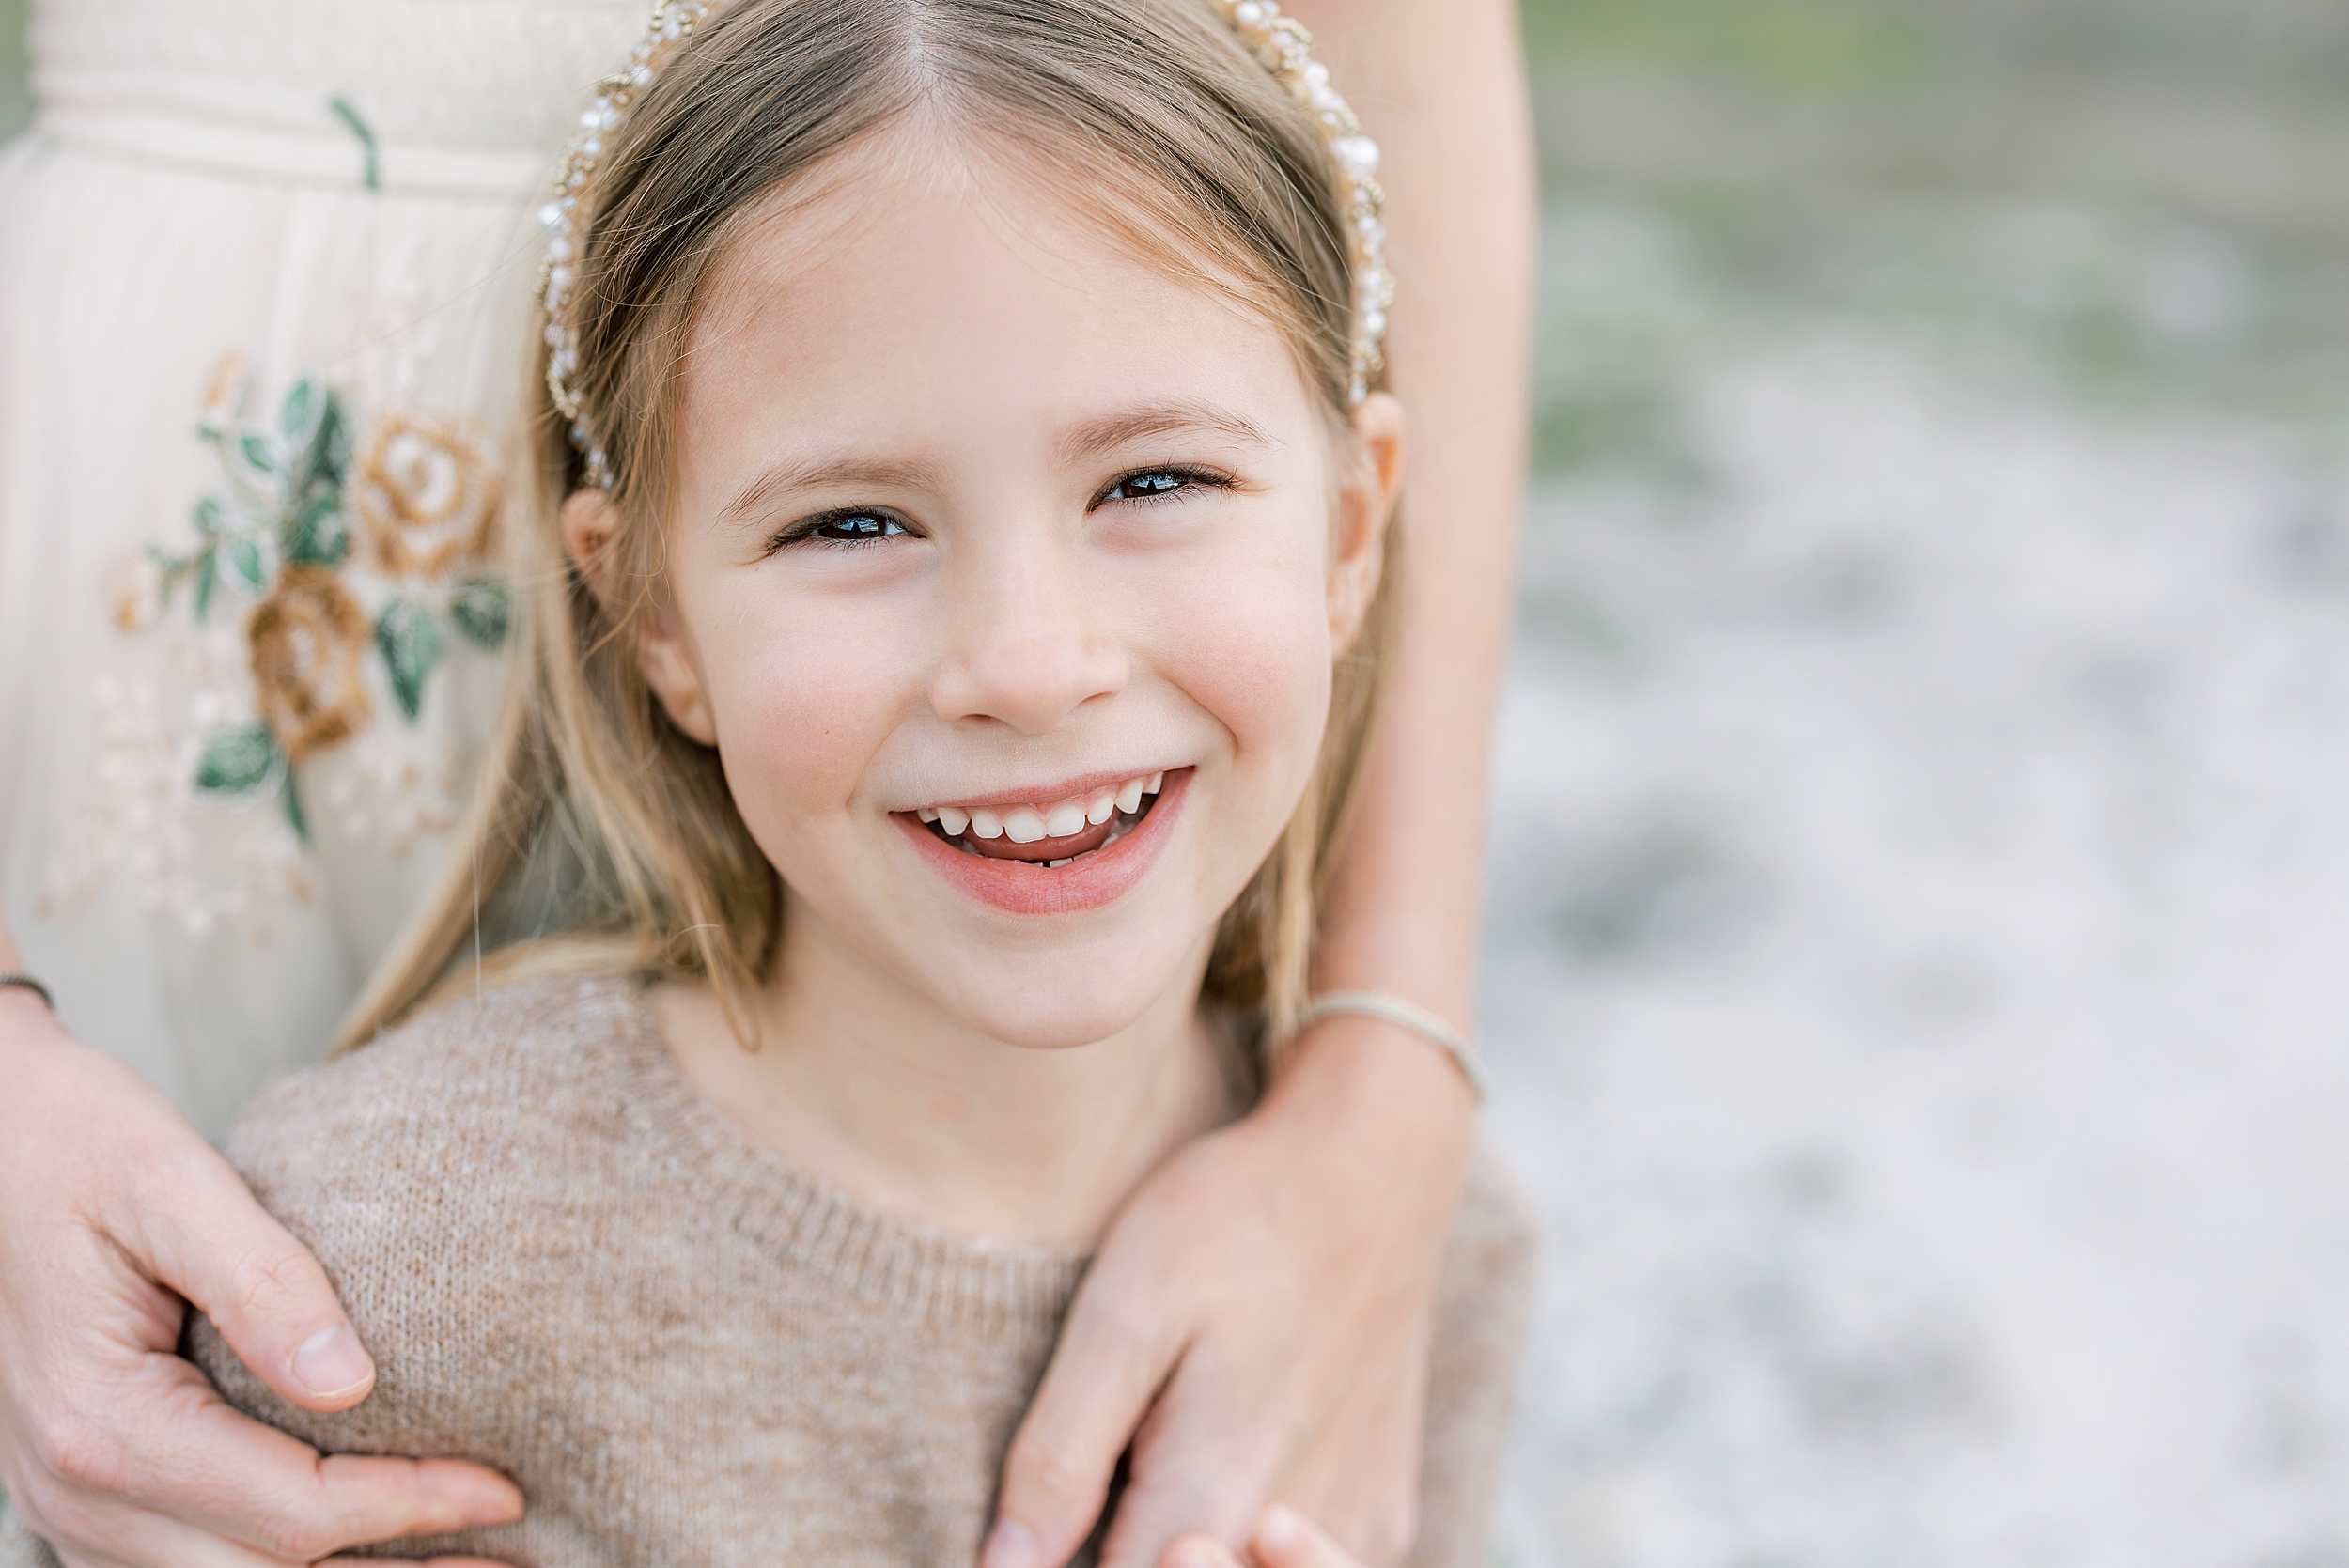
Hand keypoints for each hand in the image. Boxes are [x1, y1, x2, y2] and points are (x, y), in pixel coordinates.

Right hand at [0, 986, 522, 1565]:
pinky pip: (197, 1562)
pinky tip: (367, 1541)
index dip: (411, 1506)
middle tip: (516, 1556)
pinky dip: (283, 1562)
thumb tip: (353, 1384)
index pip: (291, 1510)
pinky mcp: (89, 1493)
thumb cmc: (77, 1141)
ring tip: (465, 1563)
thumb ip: (263, 1282)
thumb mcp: (168, 1181)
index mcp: (102, 1423)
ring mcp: (73, 1505)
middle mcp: (75, 1491)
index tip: (507, 1487)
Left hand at [984, 1013, 1475, 1567]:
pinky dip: (1254, 1543)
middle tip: (1121, 1457)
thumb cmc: (1236, 1220)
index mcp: (1211, 1504)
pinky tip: (1225, 1465)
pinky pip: (1319, 1561)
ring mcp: (1357, 1526)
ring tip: (1167, 1465)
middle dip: (1133, 1549)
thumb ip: (1060, 1456)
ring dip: (1194, 1544)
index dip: (1067, 1562)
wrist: (1373, 1162)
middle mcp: (1298, 1541)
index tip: (1059, 1510)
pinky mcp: (1386, 1503)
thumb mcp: (1123, 1315)